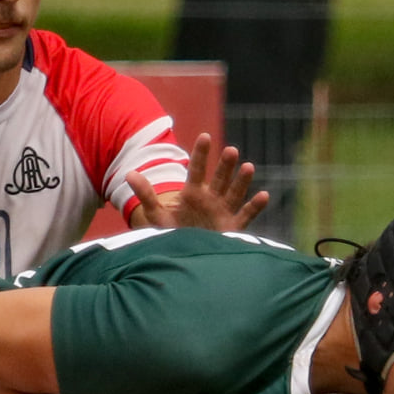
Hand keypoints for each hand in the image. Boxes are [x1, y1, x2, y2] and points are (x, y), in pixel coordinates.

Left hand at [127, 134, 269, 233]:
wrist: (185, 257)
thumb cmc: (172, 235)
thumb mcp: (157, 216)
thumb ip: (146, 194)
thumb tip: (128, 173)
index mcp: (192, 193)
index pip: (197, 169)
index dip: (202, 154)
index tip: (205, 136)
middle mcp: (210, 199)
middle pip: (219, 178)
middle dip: (225, 166)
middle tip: (230, 151)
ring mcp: (222, 212)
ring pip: (234, 193)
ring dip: (241, 181)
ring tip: (248, 166)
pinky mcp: (232, 228)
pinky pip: (245, 216)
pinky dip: (255, 207)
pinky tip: (264, 195)